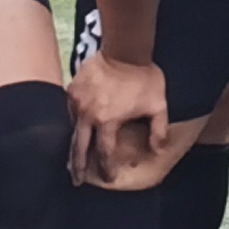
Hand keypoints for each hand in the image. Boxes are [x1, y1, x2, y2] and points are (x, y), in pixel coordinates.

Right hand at [69, 48, 169, 184]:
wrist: (125, 48)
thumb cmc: (144, 76)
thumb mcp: (158, 104)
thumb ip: (158, 129)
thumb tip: (158, 150)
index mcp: (107, 121)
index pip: (105, 152)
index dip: (107, 167)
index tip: (108, 177)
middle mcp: (88, 115)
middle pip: (79, 148)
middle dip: (78, 166)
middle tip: (75, 180)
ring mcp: (77, 101)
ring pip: (72, 129)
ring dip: (73, 144)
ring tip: (72, 157)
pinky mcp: (73, 88)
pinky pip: (70, 110)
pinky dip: (73, 121)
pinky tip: (74, 127)